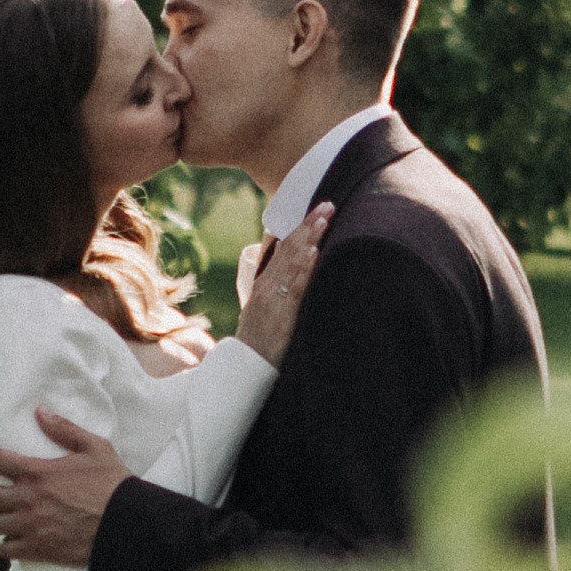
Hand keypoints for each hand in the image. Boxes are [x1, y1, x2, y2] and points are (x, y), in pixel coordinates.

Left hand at [0, 413, 132, 566]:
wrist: (126, 524)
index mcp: (37, 472)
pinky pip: (7, 550)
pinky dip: (8, 544)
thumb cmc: (112, 484)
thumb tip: (40, 412)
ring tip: (5, 516)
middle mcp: (28, 499)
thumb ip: (64, 429)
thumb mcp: (94, 447)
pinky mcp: (38, 549)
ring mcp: (31, 526)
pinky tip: (15, 538)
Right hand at [237, 203, 329, 365]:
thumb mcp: (262, 305)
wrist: (244, 366)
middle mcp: (267, 285)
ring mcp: (273, 298)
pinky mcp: (281, 313)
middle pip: (289, 248)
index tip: (316, 209)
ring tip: (323, 219)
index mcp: (264, 281)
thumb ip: (274, 282)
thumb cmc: (258, 338)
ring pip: (292, 262)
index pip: (284, 247)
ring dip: (309, 238)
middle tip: (327, 204)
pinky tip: (314, 254)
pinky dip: (304, 268)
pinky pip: (294, 287)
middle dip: (309, 225)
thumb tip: (286, 254)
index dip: (300, 227)